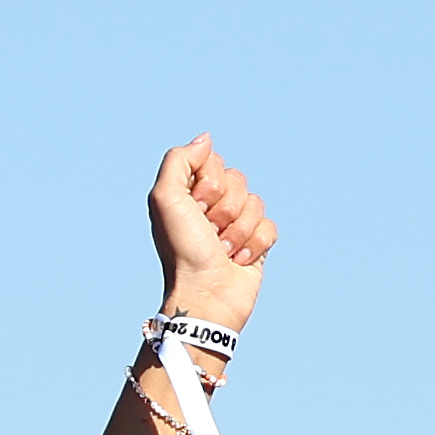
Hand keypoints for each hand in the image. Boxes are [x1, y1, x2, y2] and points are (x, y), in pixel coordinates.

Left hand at [146, 132, 277, 322]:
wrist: (205, 294)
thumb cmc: (181, 250)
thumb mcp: (165, 198)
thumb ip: (179, 159)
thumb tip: (206, 139)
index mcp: (189, 193)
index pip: (213, 162)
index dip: (208, 183)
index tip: (195, 208)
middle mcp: (211, 206)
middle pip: (237, 180)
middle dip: (224, 207)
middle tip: (208, 231)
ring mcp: (235, 225)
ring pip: (255, 203)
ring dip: (237, 230)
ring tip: (221, 251)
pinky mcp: (256, 245)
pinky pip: (270, 226)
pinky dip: (255, 244)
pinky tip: (238, 261)